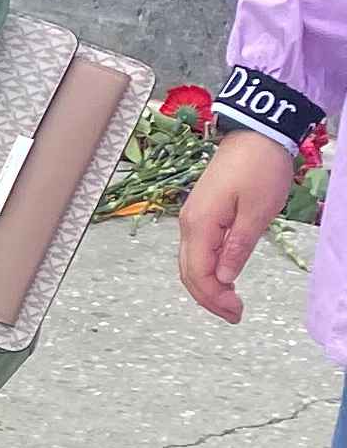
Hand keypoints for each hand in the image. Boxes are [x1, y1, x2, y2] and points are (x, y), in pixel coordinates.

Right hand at [178, 125, 298, 324]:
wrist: (256, 133)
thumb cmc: (260, 167)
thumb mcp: (257, 211)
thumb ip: (238, 247)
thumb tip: (224, 277)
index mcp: (200, 224)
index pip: (198, 273)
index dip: (215, 298)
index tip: (237, 312)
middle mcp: (189, 224)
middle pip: (188, 272)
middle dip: (208, 298)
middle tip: (235, 314)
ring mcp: (192, 218)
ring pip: (190, 263)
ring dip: (207, 285)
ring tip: (230, 301)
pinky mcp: (201, 213)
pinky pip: (196, 250)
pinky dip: (207, 269)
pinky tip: (224, 276)